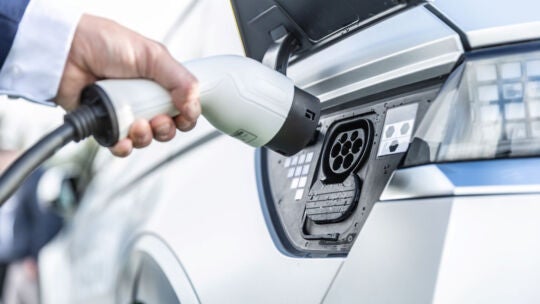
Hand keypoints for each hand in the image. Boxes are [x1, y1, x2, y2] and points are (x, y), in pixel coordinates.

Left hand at [55, 14, 199, 156]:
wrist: (65, 51)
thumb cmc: (104, 43)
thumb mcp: (152, 55)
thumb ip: (179, 79)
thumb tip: (194, 105)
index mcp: (159, 83)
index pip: (183, 108)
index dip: (186, 117)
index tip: (183, 116)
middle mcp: (144, 100)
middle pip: (167, 129)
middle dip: (165, 130)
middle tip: (157, 119)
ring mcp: (125, 114)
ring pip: (145, 140)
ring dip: (145, 138)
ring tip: (135, 124)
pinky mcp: (105, 125)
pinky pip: (120, 146)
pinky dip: (123, 147)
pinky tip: (122, 139)